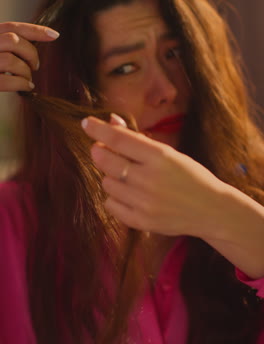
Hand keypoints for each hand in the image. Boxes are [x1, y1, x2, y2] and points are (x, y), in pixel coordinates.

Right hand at [0, 22, 58, 91]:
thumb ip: (5, 47)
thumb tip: (31, 50)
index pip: (11, 26)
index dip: (35, 30)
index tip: (54, 35)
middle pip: (13, 41)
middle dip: (31, 54)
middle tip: (35, 66)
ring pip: (11, 60)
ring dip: (26, 72)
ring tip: (27, 79)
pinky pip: (6, 81)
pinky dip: (21, 84)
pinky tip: (26, 87)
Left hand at [82, 115, 224, 236]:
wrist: (210, 209)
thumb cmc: (190, 176)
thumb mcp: (169, 153)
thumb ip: (138, 140)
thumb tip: (111, 121)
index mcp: (159, 157)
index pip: (118, 139)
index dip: (98, 129)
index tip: (86, 123)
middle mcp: (149, 179)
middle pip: (105, 161)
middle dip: (99, 152)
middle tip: (102, 150)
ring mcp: (143, 203)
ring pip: (106, 183)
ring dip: (110, 176)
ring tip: (127, 176)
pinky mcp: (140, 221)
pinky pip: (110, 204)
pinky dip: (114, 197)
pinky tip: (129, 194)